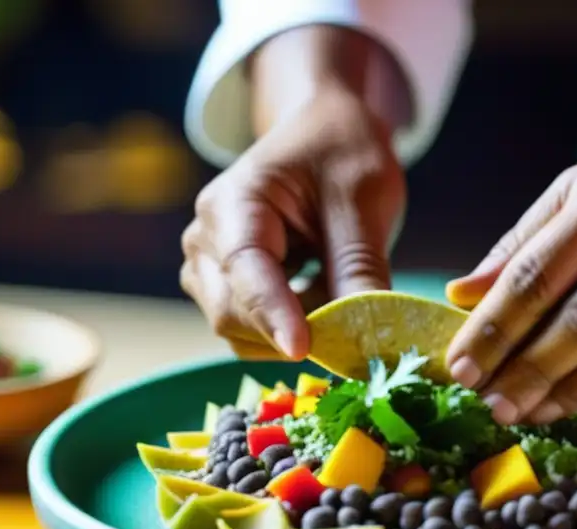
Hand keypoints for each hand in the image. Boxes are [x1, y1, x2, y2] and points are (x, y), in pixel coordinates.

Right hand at [181, 87, 405, 359]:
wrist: (325, 131)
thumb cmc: (343, 154)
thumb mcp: (365, 201)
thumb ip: (361, 268)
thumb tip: (370, 338)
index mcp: (234, 204)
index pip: (246, 271)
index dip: (273, 315)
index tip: (302, 349)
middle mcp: (206, 239)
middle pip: (232, 314)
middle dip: (291, 329)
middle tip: (354, 320)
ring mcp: (209, 268)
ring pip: (241, 332)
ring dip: (295, 331)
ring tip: (339, 288)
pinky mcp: (226, 289)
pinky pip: (253, 332)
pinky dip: (293, 329)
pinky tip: (324, 295)